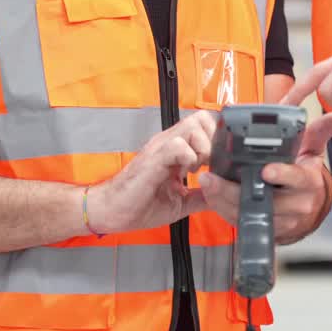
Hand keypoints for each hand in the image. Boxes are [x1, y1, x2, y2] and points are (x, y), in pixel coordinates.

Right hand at [87, 111, 216, 235]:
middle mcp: (167, 143)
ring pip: (191, 126)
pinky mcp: (152, 159)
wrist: (111, 211)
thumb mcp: (180, 202)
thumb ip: (200, 196)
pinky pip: (177, 145)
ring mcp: (159, 148)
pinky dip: (189, 158)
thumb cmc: (139, 204)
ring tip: (195, 168)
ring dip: (201, 148)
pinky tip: (184, 174)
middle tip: (207, 164)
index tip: (217, 162)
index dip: (216, 139)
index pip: (203, 125)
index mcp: (175, 149)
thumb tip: (220, 196)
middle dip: (212, 141)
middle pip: (200, 119)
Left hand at [198, 113, 331, 245]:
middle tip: (214, 177)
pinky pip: (243, 223)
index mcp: (309, 183)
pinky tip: (212, 196)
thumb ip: (317, 133)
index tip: (265, 170)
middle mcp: (298, 206)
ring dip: (224, 200)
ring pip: (250, 214)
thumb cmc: (305, 177)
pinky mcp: (268, 231)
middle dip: (236, 190)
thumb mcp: (312, 153)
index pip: (296, 179)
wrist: (309, 210)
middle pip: (265, 201)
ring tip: (208, 184)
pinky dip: (225, 210)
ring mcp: (283, 222)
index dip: (281, 175)